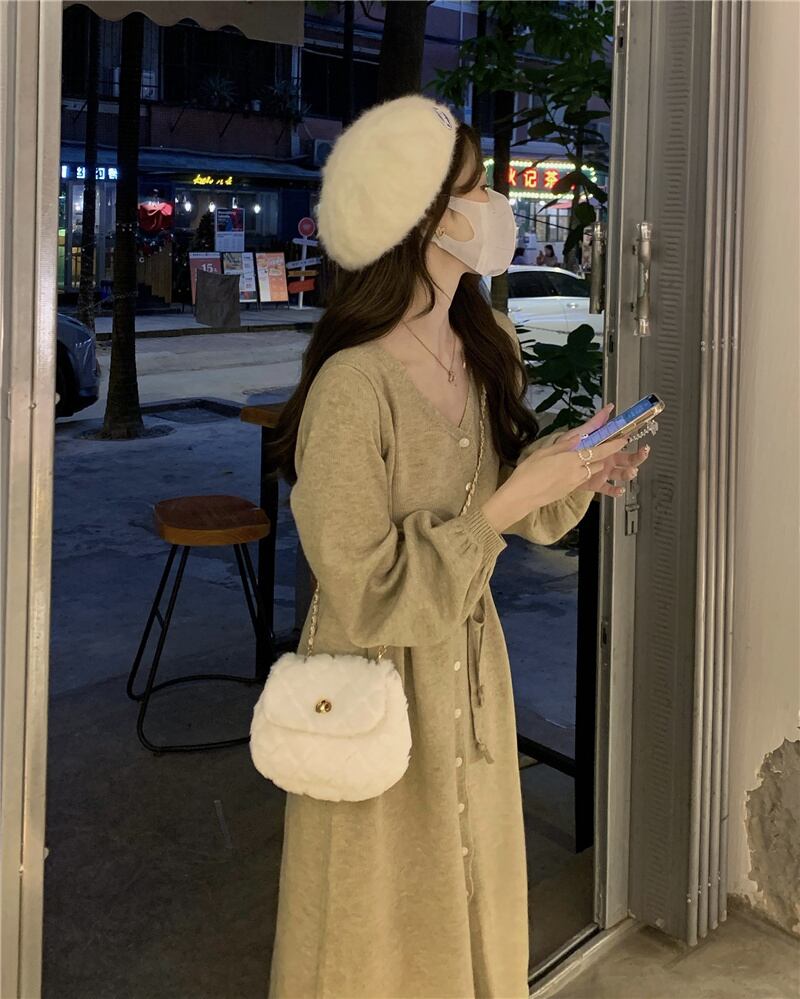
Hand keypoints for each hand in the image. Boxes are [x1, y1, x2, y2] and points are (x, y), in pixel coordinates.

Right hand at [484, 429, 629, 532]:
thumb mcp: (544, 452)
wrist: (522, 496)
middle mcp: (577, 472)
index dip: (613, 446)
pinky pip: (583, 480)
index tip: (623, 440)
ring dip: (594, 465)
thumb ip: (563, 445)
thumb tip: (578, 438)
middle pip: (599, 463)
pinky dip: (584, 474)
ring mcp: (574, 483)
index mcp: (571, 459)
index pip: (599, 451)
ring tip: (587, 458)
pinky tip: (574, 471)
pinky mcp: (570, 490)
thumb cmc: (528, 472)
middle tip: (604, 446)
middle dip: (604, 455)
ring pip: (592, 472)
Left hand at [562, 405, 651, 496]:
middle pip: (629, 459)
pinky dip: (616, 490)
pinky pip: (609, 489)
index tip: (640, 438)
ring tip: (631, 471)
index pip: (624, 443)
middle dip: (638, 457)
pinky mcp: (597, 484)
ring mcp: (604, 472)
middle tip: (642, 453)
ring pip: (622, 474)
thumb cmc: (571, 447)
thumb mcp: (583, 432)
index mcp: (608, 447)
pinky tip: (620, 489)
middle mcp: (609, 460)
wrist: (556, 463)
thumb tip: (609, 407)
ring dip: (629, 473)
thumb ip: (596, 421)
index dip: (633, 441)